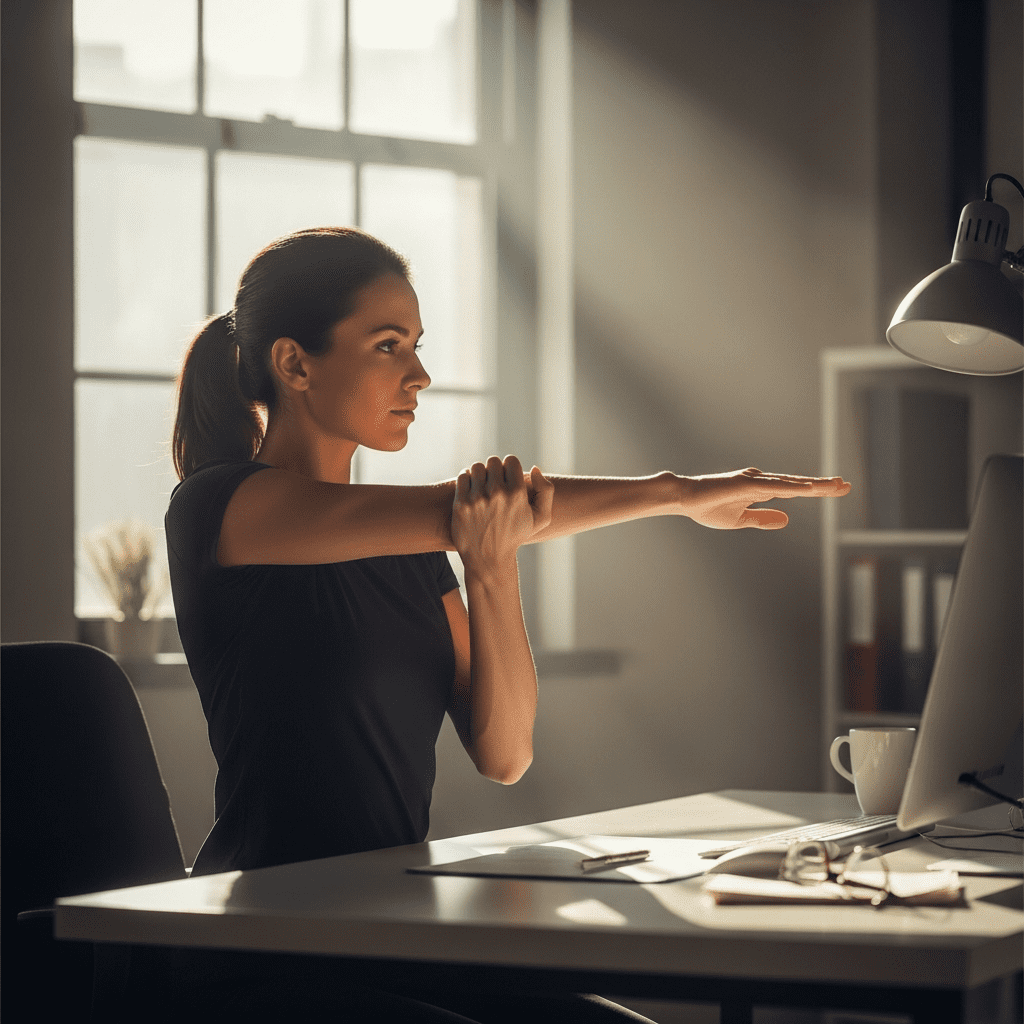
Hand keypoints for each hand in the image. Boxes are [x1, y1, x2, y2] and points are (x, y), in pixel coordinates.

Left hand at [452, 456, 553, 571]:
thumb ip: (546, 490)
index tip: (507, 478)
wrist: (489, 558)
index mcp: (517, 493)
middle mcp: (497, 493)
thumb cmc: (515, 536)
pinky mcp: (461, 503)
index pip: (511, 460)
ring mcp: (477, 498)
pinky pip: (462, 477)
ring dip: (479, 474)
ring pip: (477, 467)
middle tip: (493, 482)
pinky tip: (471, 490)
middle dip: (494, 470)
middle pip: (493, 461)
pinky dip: (466, 480)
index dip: (509, 467)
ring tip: (482, 486)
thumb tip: (534, 468)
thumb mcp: (541, 518)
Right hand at [678, 467, 850, 529]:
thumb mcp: (740, 520)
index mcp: (760, 490)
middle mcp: (761, 482)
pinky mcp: (747, 484)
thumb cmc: (708, 508)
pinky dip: (794, 487)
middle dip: (822, 485)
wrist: (685, 499)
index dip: (815, 489)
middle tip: (846, 484)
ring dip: (813, 485)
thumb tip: (787, 520)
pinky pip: (775, 487)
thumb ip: (763, 519)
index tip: (836, 489)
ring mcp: (755, 481)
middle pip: (799, 483)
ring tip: (835, 485)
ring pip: (791, 483)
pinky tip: (809, 488)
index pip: (794, 489)